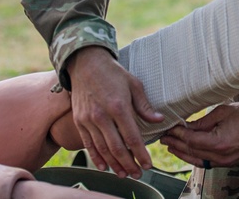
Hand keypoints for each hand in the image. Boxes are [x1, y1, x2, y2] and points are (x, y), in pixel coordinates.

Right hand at [66, 47, 163, 178]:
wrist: (85, 63)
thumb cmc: (113, 73)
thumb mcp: (134, 84)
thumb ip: (145, 105)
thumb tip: (160, 120)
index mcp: (118, 106)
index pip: (132, 137)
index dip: (141, 153)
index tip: (148, 164)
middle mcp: (102, 115)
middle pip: (117, 147)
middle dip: (128, 164)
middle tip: (137, 174)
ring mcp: (88, 119)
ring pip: (102, 148)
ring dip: (114, 164)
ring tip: (124, 173)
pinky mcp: (79, 120)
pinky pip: (88, 143)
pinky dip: (96, 157)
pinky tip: (105, 166)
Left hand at [160, 102, 238, 168]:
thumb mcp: (222, 112)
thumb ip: (202, 121)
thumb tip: (186, 126)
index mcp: (220, 142)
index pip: (192, 140)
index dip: (178, 134)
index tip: (169, 128)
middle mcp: (222, 155)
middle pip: (192, 151)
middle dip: (176, 144)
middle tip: (164, 137)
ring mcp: (226, 161)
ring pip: (198, 160)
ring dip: (183, 153)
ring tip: (171, 146)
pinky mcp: (228, 162)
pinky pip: (207, 162)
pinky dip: (195, 157)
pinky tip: (187, 153)